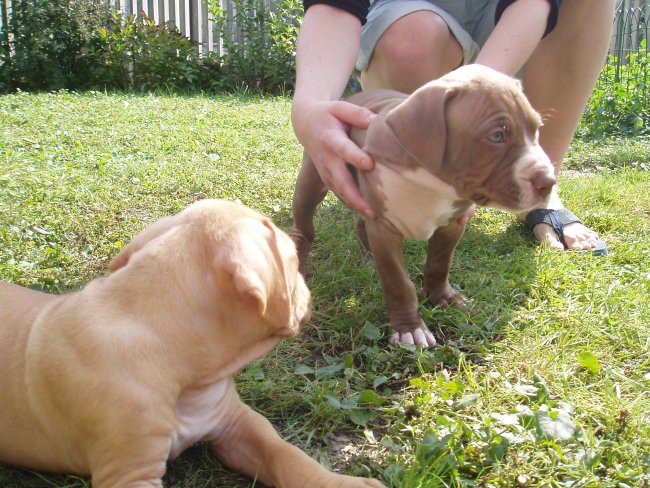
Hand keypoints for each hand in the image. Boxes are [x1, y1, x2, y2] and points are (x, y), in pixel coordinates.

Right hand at [292, 97, 376, 217]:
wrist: (305, 123)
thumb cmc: (328, 114)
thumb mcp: (340, 107)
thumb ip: (358, 114)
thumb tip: (376, 121)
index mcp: (330, 138)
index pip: (344, 150)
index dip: (355, 157)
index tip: (370, 165)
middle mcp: (327, 158)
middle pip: (340, 180)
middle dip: (355, 196)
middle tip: (372, 209)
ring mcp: (325, 170)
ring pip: (340, 191)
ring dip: (355, 204)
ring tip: (373, 216)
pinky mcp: (327, 177)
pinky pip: (339, 193)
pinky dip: (351, 203)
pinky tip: (366, 212)